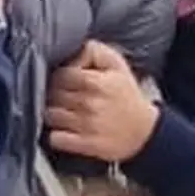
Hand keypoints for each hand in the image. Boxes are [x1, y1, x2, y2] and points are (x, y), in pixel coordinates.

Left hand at [45, 41, 159, 162]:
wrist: (145, 132)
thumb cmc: (126, 96)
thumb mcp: (116, 64)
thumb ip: (91, 50)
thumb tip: (70, 52)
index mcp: (96, 82)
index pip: (59, 75)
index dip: (59, 77)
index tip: (66, 82)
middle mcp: (89, 104)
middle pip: (52, 95)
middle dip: (55, 95)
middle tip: (66, 97)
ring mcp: (86, 126)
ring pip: (49, 115)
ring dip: (54, 114)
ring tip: (65, 112)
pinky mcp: (86, 145)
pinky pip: (55, 138)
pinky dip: (56, 135)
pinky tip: (65, 130)